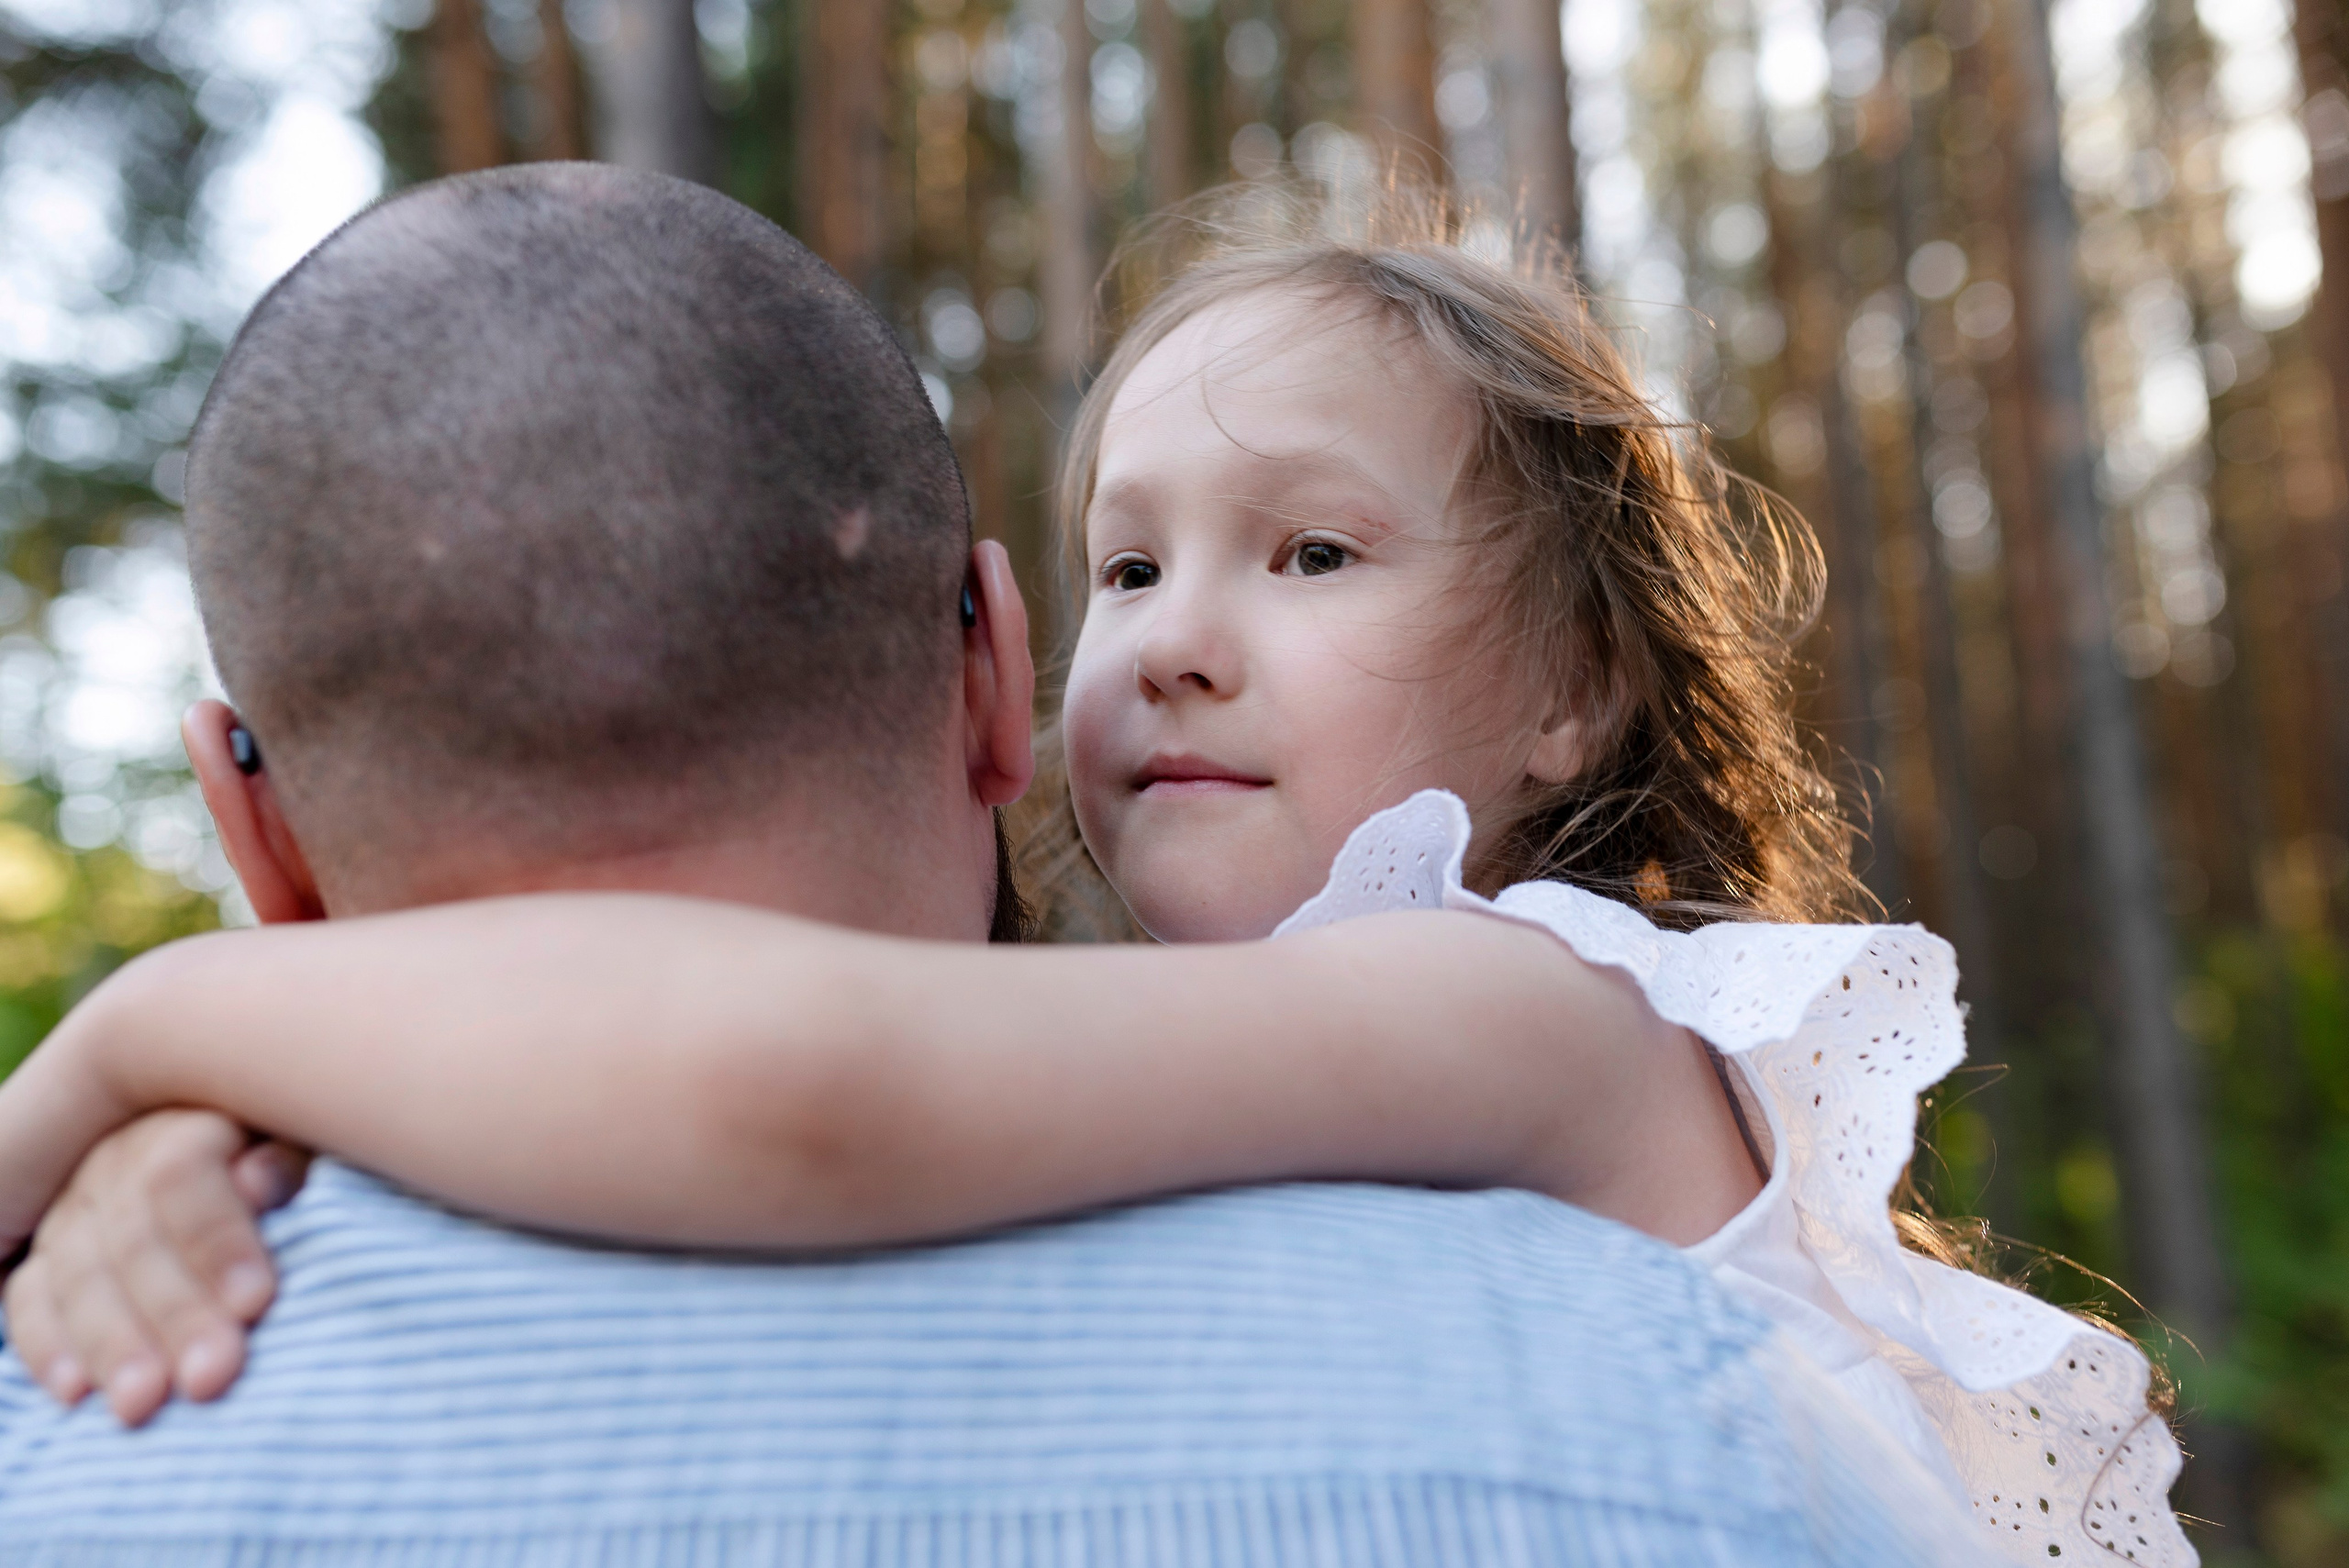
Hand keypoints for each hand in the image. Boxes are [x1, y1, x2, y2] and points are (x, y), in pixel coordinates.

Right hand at [2, 1110, 308, 1425]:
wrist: (252, 1168)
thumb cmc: (300, 1157)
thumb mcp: (307, 1143)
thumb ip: (288, 1162)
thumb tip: (260, 1181)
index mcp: (188, 1119)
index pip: (179, 1172)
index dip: (215, 1238)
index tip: (256, 1303)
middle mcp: (117, 1155)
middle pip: (131, 1236)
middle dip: (174, 1312)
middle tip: (212, 1377)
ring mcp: (75, 1205)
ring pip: (79, 1274)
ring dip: (113, 1344)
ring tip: (146, 1402)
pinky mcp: (45, 1253)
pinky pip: (30, 1298)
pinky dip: (48, 1347)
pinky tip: (74, 1394)